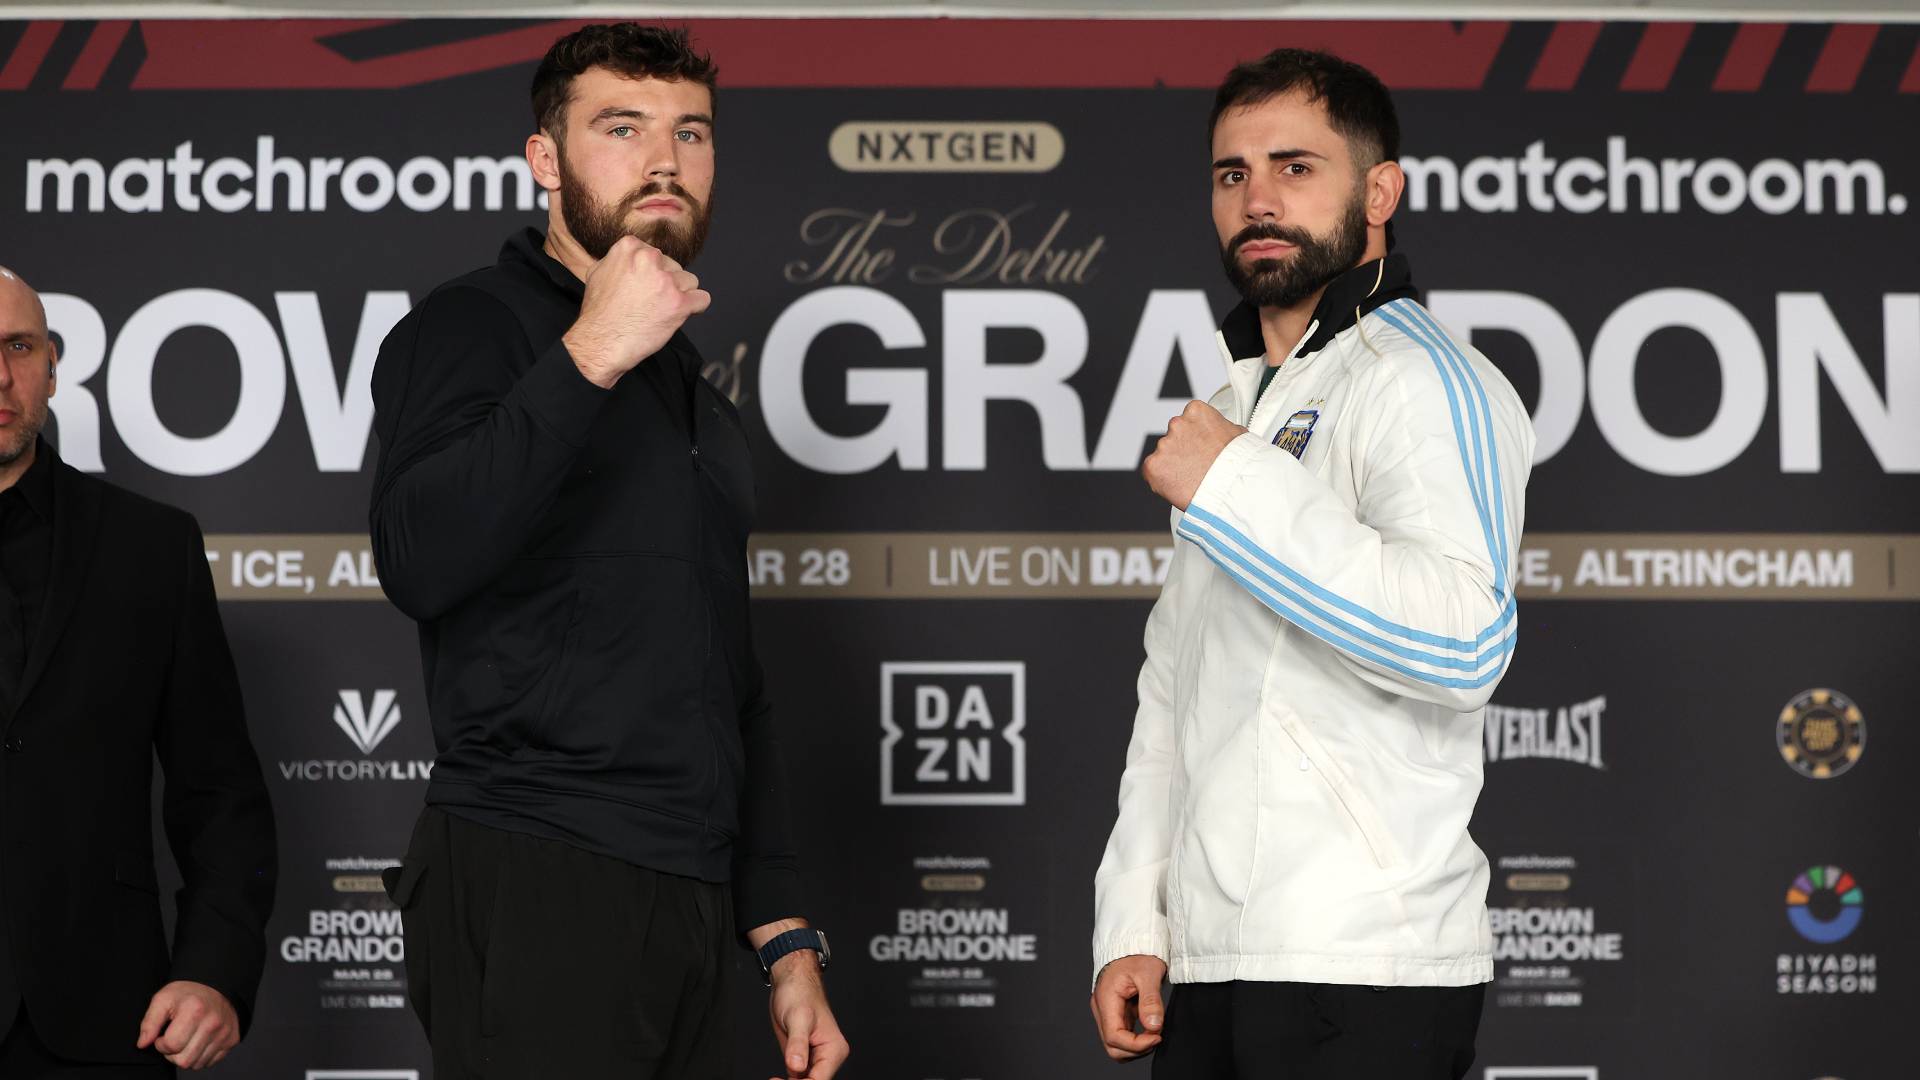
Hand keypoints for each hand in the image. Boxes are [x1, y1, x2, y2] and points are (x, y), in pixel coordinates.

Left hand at [137, 980, 239, 1069]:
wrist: (217, 986)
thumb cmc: (187, 994)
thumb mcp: (163, 999)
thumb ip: (149, 1022)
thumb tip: (143, 1044)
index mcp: (194, 1011)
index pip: (172, 1045)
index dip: (161, 1044)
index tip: (163, 1035)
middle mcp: (213, 1023)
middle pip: (184, 1060)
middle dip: (173, 1054)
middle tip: (174, 1039)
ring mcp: (224, 1033)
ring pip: (196, 1064)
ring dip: (186, 1056)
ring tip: (186, 1040)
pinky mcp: (232, 1039)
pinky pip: (209, 1062)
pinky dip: (200, 1056)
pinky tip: (198, 1042)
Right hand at [562, 235, 711, 387]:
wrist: (600, 343)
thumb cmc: (599, 313)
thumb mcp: (599, 272)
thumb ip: (621, 259)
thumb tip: (634, 255)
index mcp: (630, 247)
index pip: (657, 256)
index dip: (653, 274)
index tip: (644, 288)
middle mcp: (649, 259)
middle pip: (675, 268)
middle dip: (666, 285)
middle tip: (650, 303)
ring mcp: (666, 281)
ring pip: (690, 282)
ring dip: (680, 296)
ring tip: (660, 310)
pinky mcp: (679, 303)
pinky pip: (702, 299)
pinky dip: (694, 308)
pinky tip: (678, 315)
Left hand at [766, 954, 849, 1079]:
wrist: (791, 982)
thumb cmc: (799, 993)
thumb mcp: (798, 1018)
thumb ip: (798, 1044)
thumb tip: (797, 1066)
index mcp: (834, 1049)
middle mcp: (827, 1056)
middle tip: (774, 1079)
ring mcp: (814, 1058)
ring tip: (773, 1079)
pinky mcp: (801, 1057)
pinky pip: (797, 1077)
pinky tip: (775, 1078)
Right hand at [1090, 954, 1167, 1061]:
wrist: (1133, 944)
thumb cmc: (1138, 954)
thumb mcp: (1149, 973)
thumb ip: (1151, 1001)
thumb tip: (1153, 1027)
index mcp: (1105, 999)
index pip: (1114, 1036)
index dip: (1136, 1044)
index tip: (1157, 1036)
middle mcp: (1102, 1009)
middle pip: (1111, 1046)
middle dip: (1135, 1049)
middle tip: (1156, 1036)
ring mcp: (1107, 1012)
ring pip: (1115, 1044)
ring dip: (1135, 1047)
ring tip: (1154, 1032)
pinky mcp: (1115, 1013)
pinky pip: (1121, 1035)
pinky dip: (1135, 1040)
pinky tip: (1150, 1029)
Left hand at [1142, 400, 1246, 510]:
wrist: (1233, 488)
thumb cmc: (1239, 464)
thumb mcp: (1237, 435)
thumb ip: (1219, 429)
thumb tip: (1221, 433)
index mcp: (1196, 412)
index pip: (1188, 419)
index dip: (1195, 436)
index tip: (1200, 447)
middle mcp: (1177, 425)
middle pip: (1174, 437)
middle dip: (1182, 450)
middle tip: (1196, 465)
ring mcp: (1163, 445)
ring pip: (1163, 455)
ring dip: (1173, 465)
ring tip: (1192, 478)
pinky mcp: (1153, 466)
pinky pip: (1152, 472)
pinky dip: (1162, 480)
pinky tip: (1180, 485)